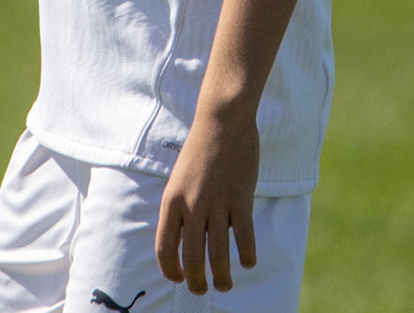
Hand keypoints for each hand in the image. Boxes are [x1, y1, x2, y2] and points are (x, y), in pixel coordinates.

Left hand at [156, 107, 259, 293]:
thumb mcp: (180, 178)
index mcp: (172, 201)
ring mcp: (216, 203)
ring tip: (225, 285)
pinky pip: (243, 237)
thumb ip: (182, 207)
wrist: (222, 122)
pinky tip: (248, 263)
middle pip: (192, 256)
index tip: (178, 278)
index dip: (170, 269)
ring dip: (222, 276)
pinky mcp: (240, 199)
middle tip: (201, 291)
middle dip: (196, 281)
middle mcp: (192, 206)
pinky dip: (246, 255)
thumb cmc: (201, 150)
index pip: (165, 246)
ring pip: (218, 253)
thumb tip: (188, 238)